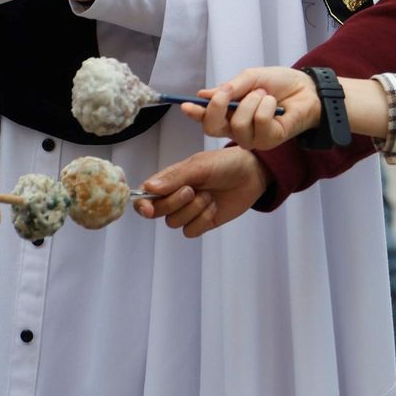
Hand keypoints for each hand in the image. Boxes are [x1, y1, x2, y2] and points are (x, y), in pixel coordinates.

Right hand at [134, 147, 271, 237]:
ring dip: (193, 210)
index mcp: (170, 179)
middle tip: (192, 190)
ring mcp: (189, 211)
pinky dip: (202, 220)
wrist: (252, 174)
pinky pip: (190, 231)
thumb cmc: (225, 164)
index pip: (146, 195)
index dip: (142, 204)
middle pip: (158, 211)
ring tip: (209, 196)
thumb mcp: (200, 166)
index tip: (148, 209)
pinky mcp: (202, 223)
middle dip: (174, 203)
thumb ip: (175, 177)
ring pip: (174, 222)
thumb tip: (148, 188)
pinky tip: (214, 207)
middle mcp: (176, 196)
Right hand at [178, 66, 321, 149]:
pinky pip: (260, 123)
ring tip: (264, 94)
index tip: (186, 105)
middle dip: (217, 107)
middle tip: (228, 91)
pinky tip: (274, 104)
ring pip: (238, 124)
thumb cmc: (278, 83)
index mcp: (229, 114)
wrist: (306, 88)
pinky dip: (266, 107)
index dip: (195, 114)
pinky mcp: (270, 142)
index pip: (206, 119)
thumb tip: (204, 94)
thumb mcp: (251, 78)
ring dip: (252, 101)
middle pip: (213, 128)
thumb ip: (230, 87)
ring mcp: (253, 138)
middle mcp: (237, 129)